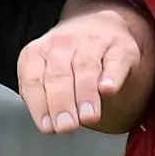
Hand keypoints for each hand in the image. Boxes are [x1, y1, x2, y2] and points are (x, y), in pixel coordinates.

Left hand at [19, 5, 145, 134]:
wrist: (105, 28)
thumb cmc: (72, 63)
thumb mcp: (49, 77)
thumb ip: (45, 99)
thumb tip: (50, 125)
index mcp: (39, 53)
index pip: (33, 80)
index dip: (39, 104)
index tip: (48, 127)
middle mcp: (62, 43)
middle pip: (58, 75)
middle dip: (62, 103)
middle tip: (67, 126)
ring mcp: (92, 42)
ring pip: (85, 67)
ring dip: (85, 93)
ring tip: (88, 117)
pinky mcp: (121, 46)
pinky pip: (115, 60)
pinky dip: (111, 75)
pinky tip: (108, 89)